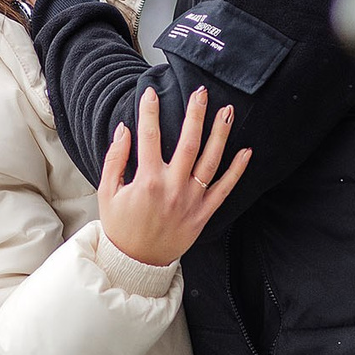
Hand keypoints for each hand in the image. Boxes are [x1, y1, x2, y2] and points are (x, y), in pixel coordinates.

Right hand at [96, 87, 249, 267]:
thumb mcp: (108, 192)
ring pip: (210, 161)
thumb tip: (123, 129)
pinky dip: (237, 171)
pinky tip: (246, 151)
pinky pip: (224, 190)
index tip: (151, 93)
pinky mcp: (203, 214)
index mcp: (147, 181)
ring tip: (227, 111)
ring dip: (220, 134)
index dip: (150, 112)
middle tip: (201, 92)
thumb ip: (114, 159)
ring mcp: (191, 201)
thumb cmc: (120, 226)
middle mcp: (172, 188)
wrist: (136, 262)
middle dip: (195, 115)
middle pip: (188, 143)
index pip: (150, 137)